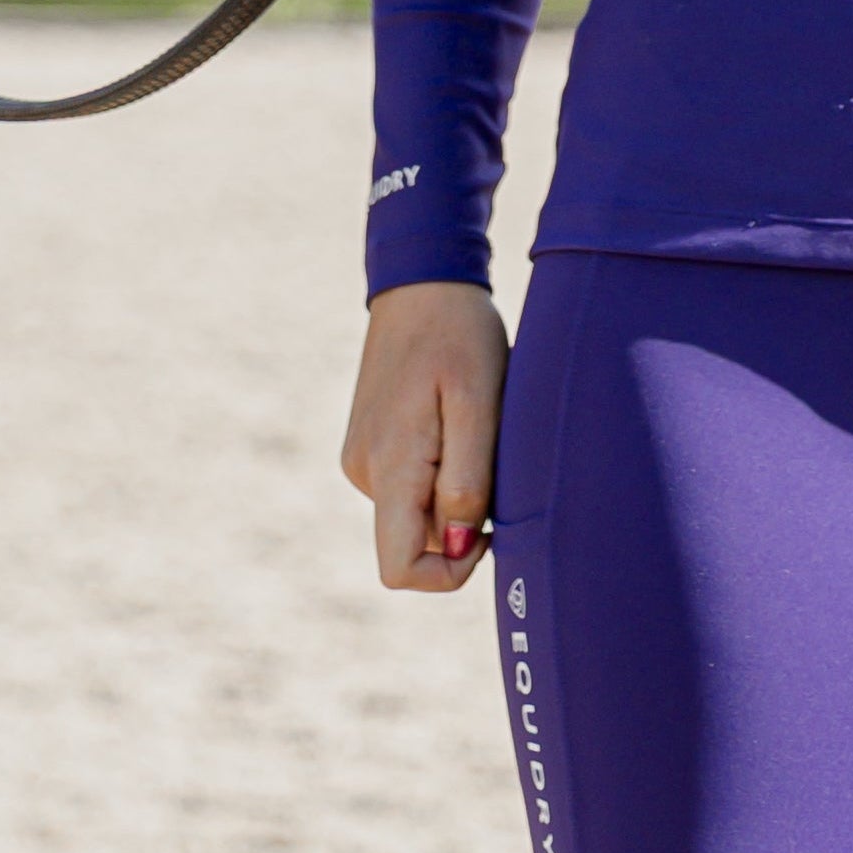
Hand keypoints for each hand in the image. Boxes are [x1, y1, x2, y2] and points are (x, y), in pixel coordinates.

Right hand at [341, 280, 507, 591]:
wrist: (423, 280)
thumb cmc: (460, 335)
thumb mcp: (480, 403)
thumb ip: (467, 480)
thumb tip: (459, 545)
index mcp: (389, 465)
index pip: (400, 568)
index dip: (449, 572)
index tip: (491, 529)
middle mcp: (364, 470)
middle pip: (411, 544)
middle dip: (460, 525)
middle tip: (492, 460)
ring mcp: (361, 457)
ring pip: (413, 514)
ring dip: (452, 493)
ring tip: (473, 428)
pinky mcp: (368, 444)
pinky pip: (407, 486)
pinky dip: (438, 472)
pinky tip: (454, 421)